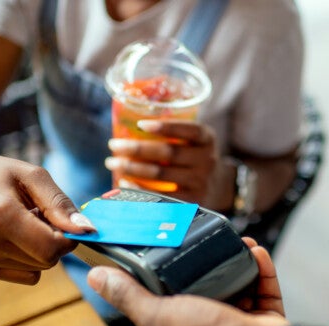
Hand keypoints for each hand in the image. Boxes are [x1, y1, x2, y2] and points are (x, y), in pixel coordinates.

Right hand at [0, 148, 95, 284]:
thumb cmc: (2, 175)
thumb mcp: (34, 176)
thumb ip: (60, 203)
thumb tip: (86, 230)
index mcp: (1, 215)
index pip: (51, 247)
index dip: (68, 237)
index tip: (65, 220)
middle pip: (48, 260)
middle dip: (56, 242)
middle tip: (43, 217)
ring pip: (40, 268)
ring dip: (42, 248)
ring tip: (26, 223)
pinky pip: (28, 275)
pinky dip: (31, 259)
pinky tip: (17, 237)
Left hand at [87, 238, 288, 325]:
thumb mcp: (159, 316)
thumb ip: (130, 296)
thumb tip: (97, 278)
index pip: (170, 298)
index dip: (171, 274)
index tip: (174, 247)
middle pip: (207, 287)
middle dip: (210, 262)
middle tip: (210, 240)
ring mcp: (238, 323)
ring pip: (238, 285)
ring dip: (238, 260)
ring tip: (238, 241)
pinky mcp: (263, 320)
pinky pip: (264, 290)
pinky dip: (262, 270)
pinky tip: (257, 252)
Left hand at [105, 120, 228, 205]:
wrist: (215, 188)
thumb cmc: (191, 157)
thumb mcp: (192, 141)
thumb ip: (172, 132)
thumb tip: (126, 120)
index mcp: (207, 139)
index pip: (189, 130)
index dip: (165, 126)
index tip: (140, 124)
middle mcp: (207, 160)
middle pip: (168, 152)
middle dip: (137, 148)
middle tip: (113, 144)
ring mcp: (199, 182)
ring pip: (161, 173)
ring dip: (132, 167)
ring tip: (112, 162)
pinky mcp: (190, 202)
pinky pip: (160, 195)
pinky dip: (138, 189)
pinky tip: (123, 181)